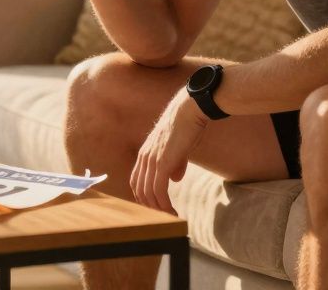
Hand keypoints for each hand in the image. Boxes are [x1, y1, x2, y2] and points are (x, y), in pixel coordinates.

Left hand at [131, 89, 207, 214]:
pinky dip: (164, 205)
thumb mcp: (178, 148)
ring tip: (170, 217)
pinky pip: (158, 191)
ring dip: (159, 209)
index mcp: (145, 154)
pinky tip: (172, 211)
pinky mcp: (162, 163)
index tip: (156, 207)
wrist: (190, 111)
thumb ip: (175, 164)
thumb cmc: (187, 126)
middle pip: (140, 191)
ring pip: (148, 194)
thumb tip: (175, 179)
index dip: (144, 196)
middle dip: (150, 207)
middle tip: (163, 217)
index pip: (137, 181)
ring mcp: (152, 161)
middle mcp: (144, 158)